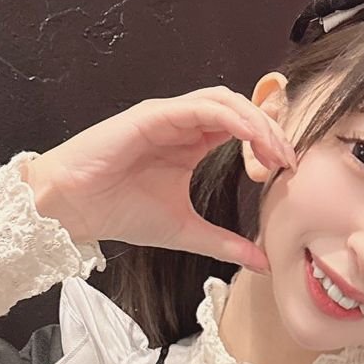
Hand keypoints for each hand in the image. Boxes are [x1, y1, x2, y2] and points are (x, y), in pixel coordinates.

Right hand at [22, 85, 298, 271]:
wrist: (73, 208)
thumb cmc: (120, 212)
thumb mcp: (185, 231)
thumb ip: (225, 243)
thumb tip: (263, 262)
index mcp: (192, 143)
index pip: (241, 128)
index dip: (269, 142)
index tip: (289, 170)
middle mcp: (182, 123)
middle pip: (240, 108)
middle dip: (270, 128)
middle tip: (290, 159)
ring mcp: (168, 115)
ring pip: (224, 100)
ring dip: (255, 121)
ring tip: (274, 149)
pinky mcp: (153, 114)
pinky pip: (201, 107)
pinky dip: (230, 118)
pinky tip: (249, 137)